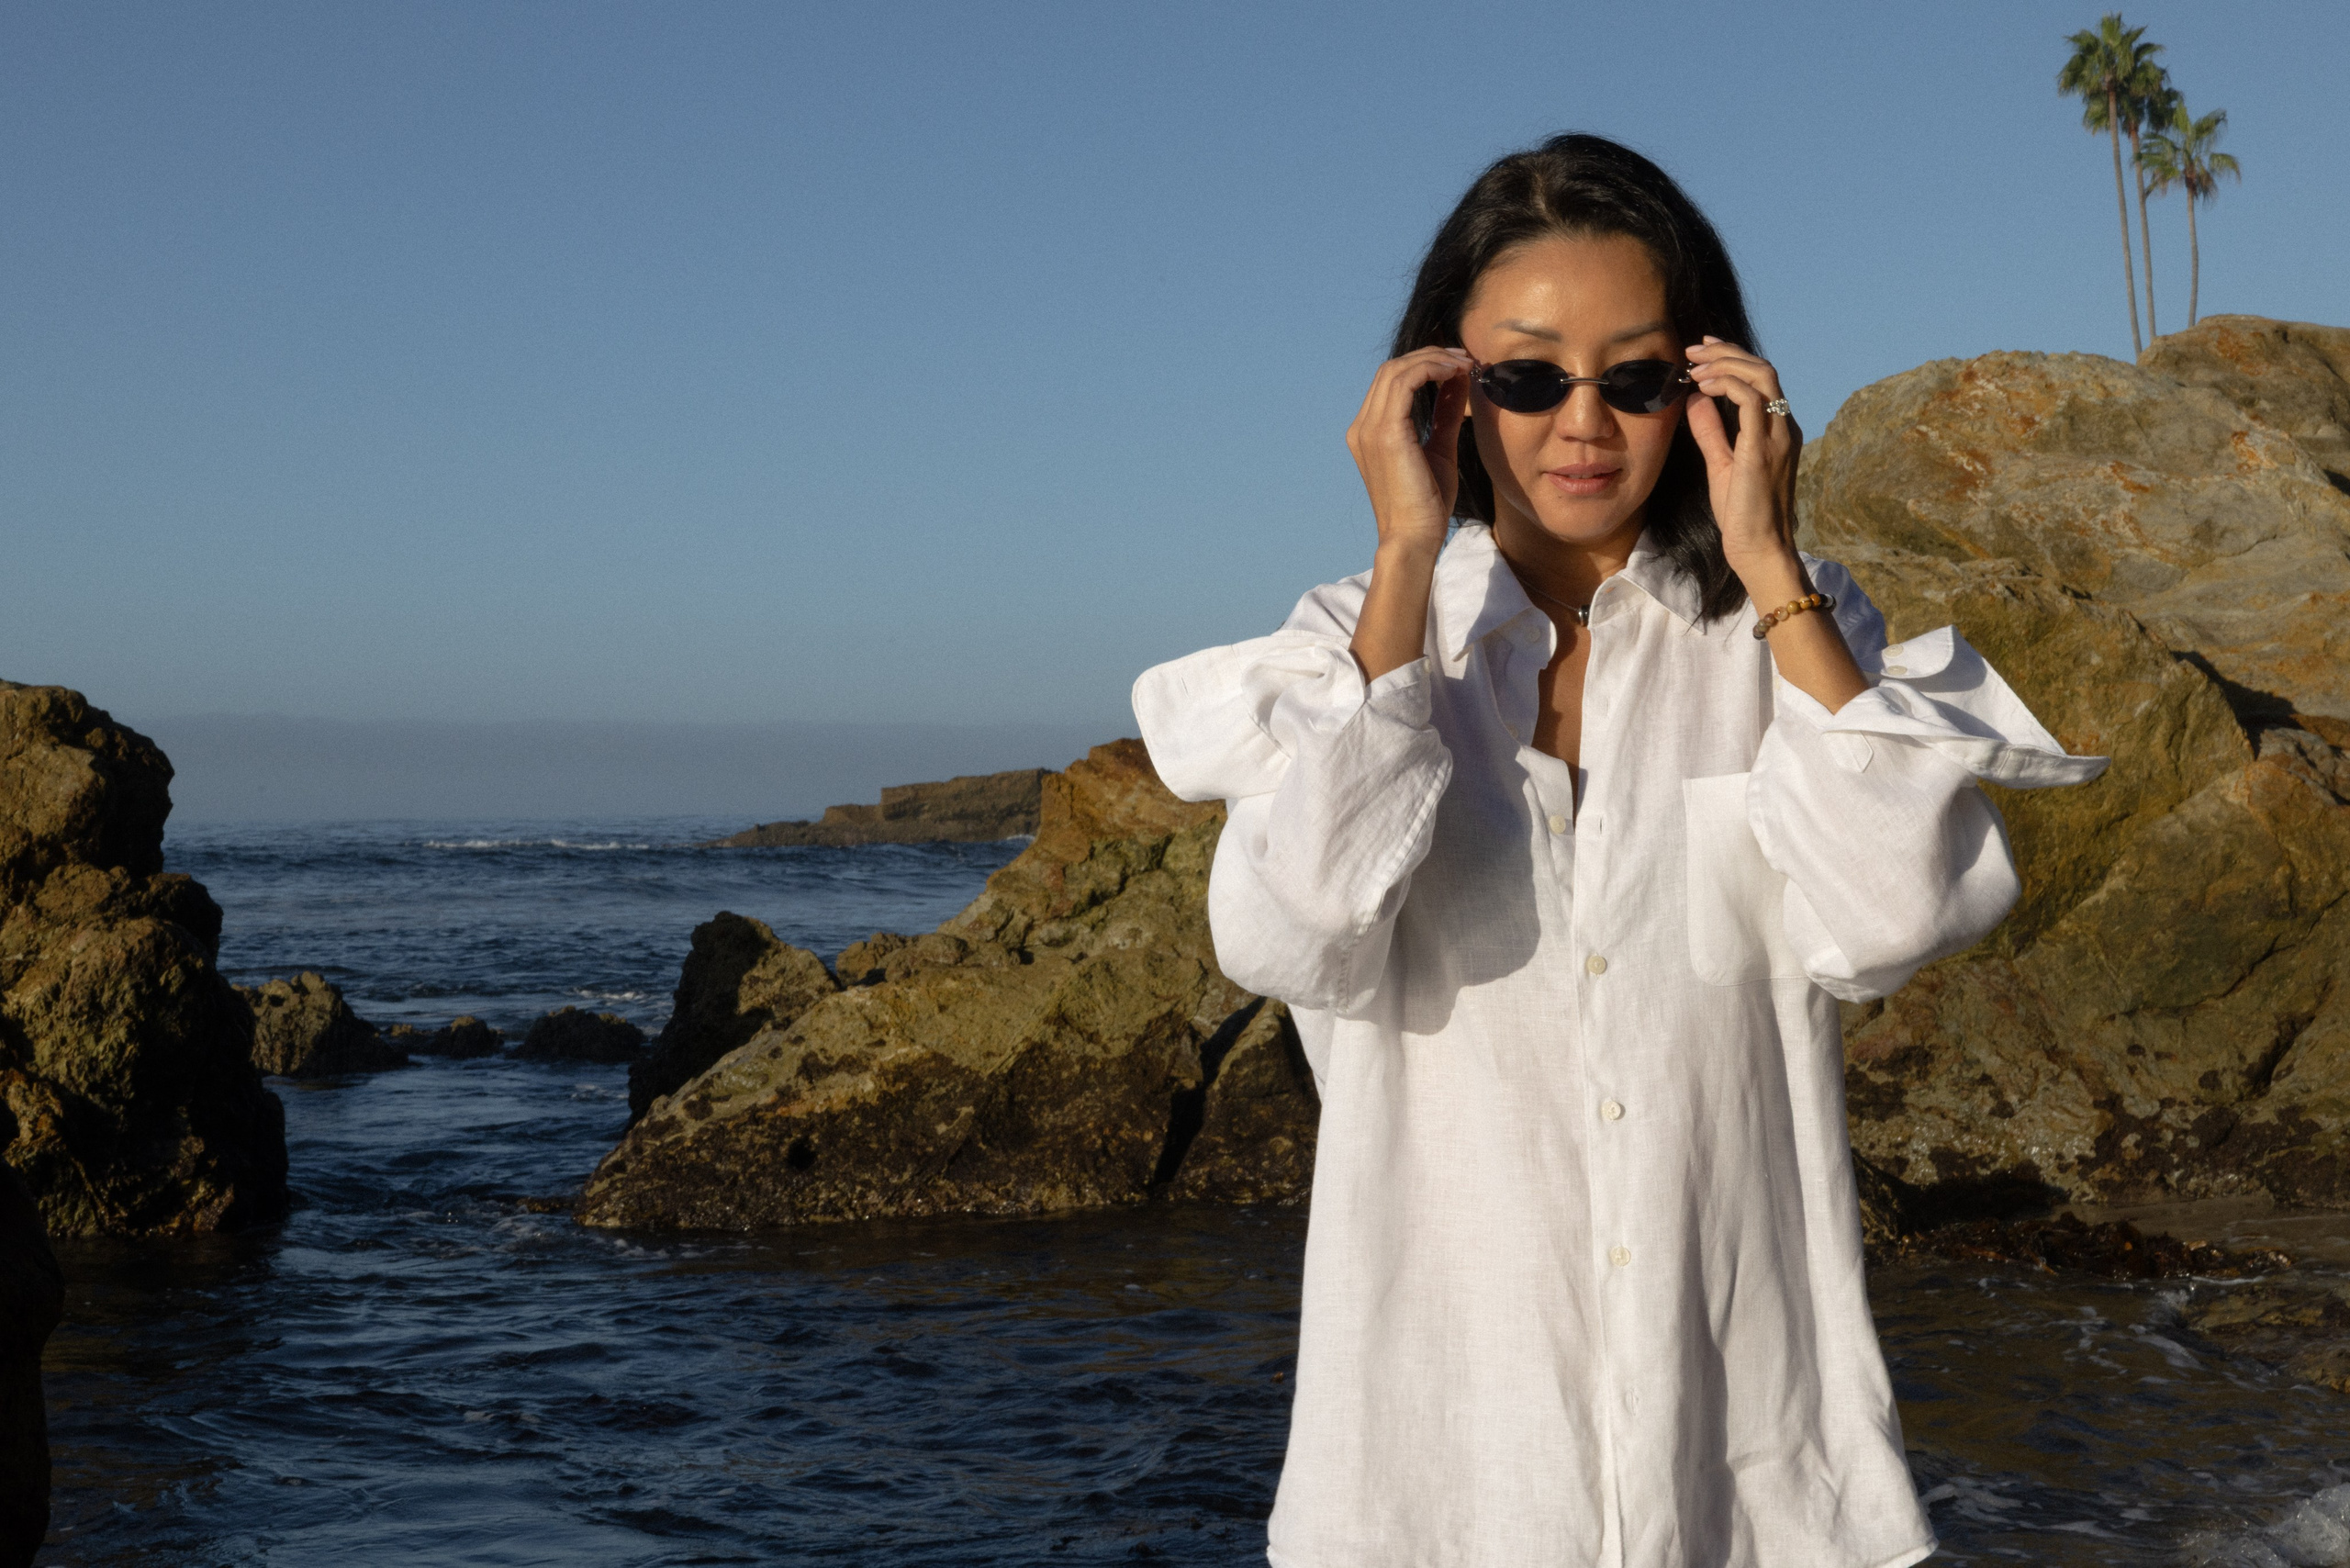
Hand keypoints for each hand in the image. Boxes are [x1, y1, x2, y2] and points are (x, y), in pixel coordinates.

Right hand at [1345, 347, 1474, 555]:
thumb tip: (1457, 381)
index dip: (1424, 364)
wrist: (1414, 538)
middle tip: (1465, 359)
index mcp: (1369, 432)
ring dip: (1434, 359)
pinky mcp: (1385, 433)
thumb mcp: (1440, 448)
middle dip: (1430, 355)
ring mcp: (1369, 429)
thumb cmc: (1426, 504)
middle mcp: (1362, 427)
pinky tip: (1455, 374)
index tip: (1458, 365)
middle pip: (1391, 369)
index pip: (1391, 381)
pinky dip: (1431, 369)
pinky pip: (1405, 382)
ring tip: (1464, 364)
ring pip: (1396, 370)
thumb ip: (1444, 414)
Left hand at [1683, 336, 1803, 598]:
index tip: (1702, 351)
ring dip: (1725, 363)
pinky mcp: (1764, 448)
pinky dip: (1726, 385)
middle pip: (1762, 368)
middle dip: (1726, 352)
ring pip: (1761, 375)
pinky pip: (1751, 400)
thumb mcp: (1721, 464)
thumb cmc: (1742, 514)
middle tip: (1693, 349)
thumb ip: (1711, 431)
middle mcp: (1783, 427)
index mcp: (1776, 430)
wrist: (1759, 549)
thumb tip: (1695, 399)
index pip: (1760, 378)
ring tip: (1695, 364)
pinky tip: (1702, 386)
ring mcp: (1777, 436)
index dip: (1732, 357)